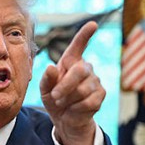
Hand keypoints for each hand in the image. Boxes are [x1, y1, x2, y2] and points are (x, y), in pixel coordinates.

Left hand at [39, 21, 104, 144]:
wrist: (65, 120)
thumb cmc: (54, 99)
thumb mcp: (44, 90)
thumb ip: (46, 79)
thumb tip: (51, 67)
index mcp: (70, 62)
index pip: (78, 45)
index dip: (85, 35)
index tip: (93, 24)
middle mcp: (85, 68)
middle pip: (80, 70)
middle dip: (65, 85)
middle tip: (55, 96)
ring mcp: (95, 81)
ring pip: (83, 88)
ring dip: (69, 98)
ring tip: (62, 102)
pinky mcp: (100, 95)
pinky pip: (88, 101)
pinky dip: (76, 107)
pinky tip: (74, 108)